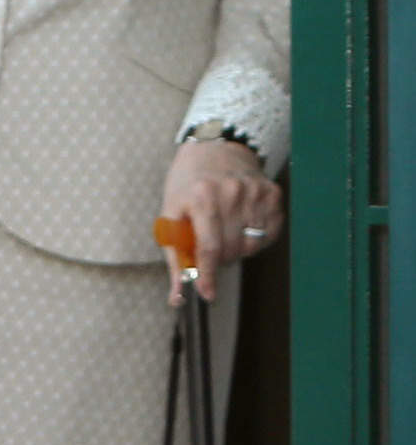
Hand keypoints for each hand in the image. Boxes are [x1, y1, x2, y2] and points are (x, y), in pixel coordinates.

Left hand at [158, 137, 283, 301]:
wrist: (215, 148)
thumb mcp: (171, 215)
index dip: (209, 275)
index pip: (209, 246)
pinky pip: (269, 233)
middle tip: (211, 250)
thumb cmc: (188, 185)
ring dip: (238, 249)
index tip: (208, 294)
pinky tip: (242, 226)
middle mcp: (231, 191)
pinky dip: (255, 238)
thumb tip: (177, 296)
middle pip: (232, 249)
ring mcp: (255, 191)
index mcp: (201, 196)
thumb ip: (176, 258)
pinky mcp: (272, 193)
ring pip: (252, 244)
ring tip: (226, 234)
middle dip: (220, 259)